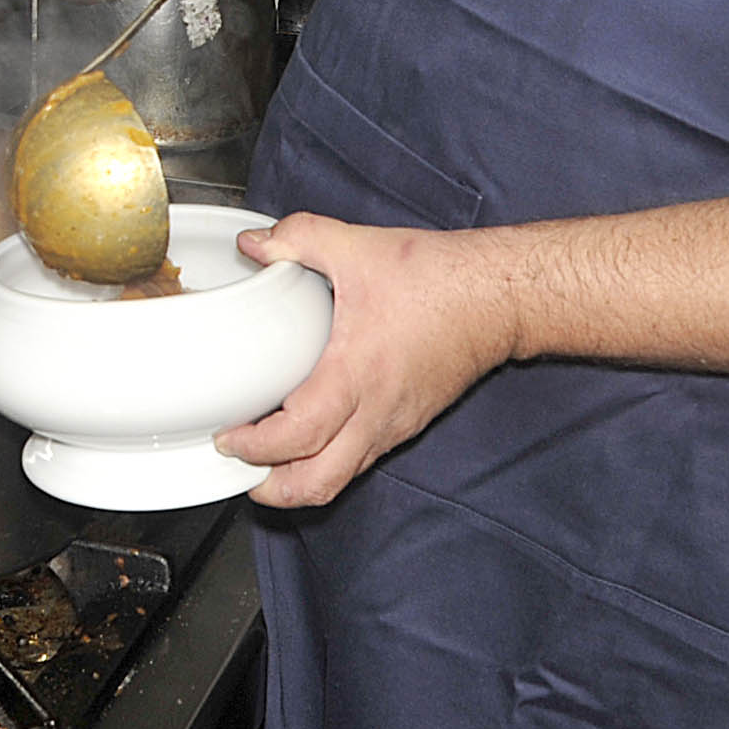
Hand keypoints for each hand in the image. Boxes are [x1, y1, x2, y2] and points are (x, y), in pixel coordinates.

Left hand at [215, 213, 517, 507]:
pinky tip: (311, 435)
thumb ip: (297, 238)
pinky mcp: (409, 421)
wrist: (500, 296)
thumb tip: (252, 244)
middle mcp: (377, 412)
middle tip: (239, 469)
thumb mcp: (356, 246)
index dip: (256, 447)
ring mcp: (396, 423)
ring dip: (300, 478)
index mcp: (356, 374)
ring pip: (343, 477)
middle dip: (273, 490)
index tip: (228, 438)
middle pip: (320, 483)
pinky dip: (330, 460)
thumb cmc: (439, 278)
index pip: (299, 437)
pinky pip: (364, 457)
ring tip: (265, 459)